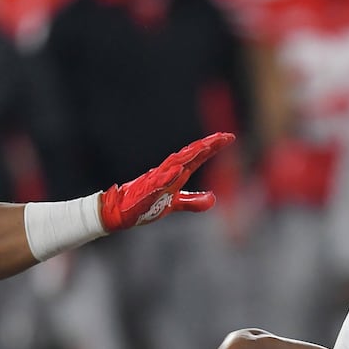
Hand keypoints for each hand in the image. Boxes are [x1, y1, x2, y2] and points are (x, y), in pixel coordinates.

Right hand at [98, 133, 233, 231]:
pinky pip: (158, 183)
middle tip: (223, 137)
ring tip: (206, 146)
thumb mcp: (175, 203)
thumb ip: (193, 200)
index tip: (228, 137)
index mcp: (175, 174)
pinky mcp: (146, 192)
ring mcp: (156, 180)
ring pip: (175, 163)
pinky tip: (178, 170)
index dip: (212, 147)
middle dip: (206, 146)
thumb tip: (213, 198)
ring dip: (190, 155)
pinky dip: (168, 176)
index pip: (196, 157)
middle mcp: (167, 173)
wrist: (121, 212)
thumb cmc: (146, 204)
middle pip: (189, 155)